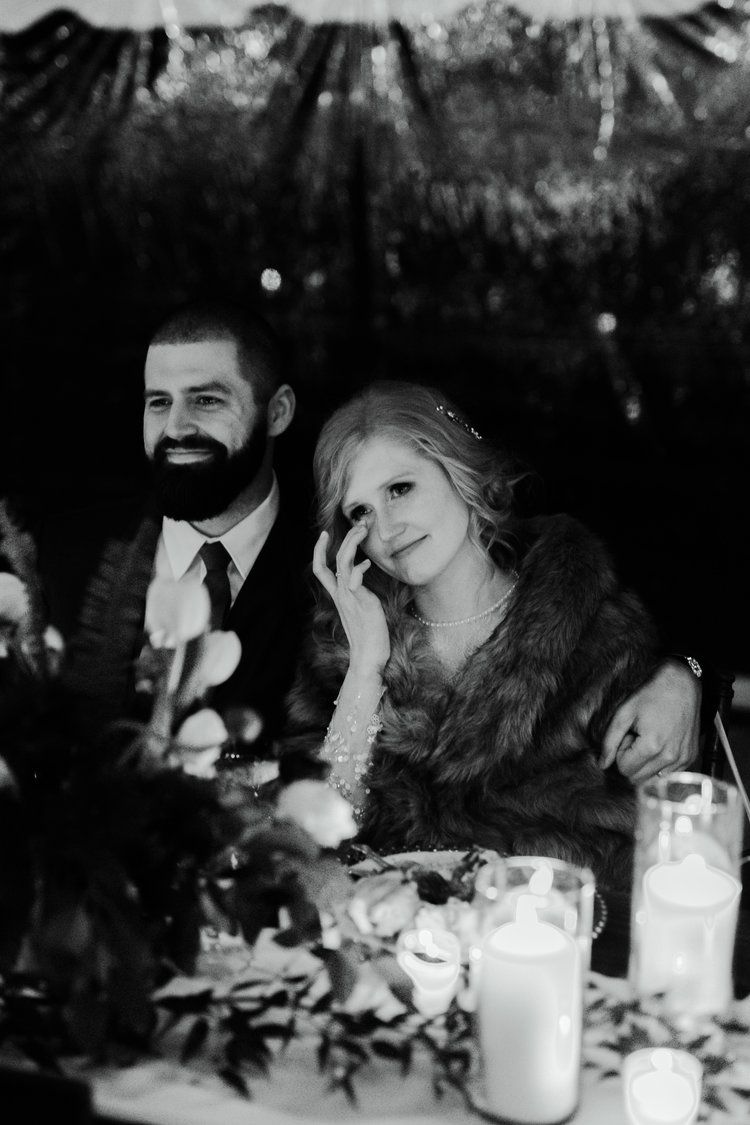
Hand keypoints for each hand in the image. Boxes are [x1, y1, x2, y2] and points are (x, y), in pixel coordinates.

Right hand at [312, 528, 389, 675]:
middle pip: (333, 560)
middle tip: (358, 524)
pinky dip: (358, 569)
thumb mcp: (361, 608)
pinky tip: (367, 565)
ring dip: (352, 544)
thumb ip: (357, 590)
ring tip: (363, 531)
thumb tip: (360, 568)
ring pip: (342, 563)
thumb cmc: (368, 636)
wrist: (367, 658)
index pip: (321, 569)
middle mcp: (341, 595)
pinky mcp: (361, 603)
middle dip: (344, 539)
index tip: (324, 534)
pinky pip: (354, 580)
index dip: (319, 551)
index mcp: (338, 596)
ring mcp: (349, 598)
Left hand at [600, 659, 700, 782]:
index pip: (624, 769)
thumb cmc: (652, 695)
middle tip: (637, 738)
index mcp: (652, 747)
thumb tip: (602, 765)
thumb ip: (610, 741)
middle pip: (638, 778)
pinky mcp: (690, 757)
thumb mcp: (624, 713)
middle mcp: (670, 757)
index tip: (628, 736)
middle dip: (632, 760)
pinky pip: (668, 774)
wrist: (682, 684)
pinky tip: (661, 742)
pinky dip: (659, 763)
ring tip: (649, 739)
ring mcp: (683, 759)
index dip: (621, 753)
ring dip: (646, 763)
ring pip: (653, 779)